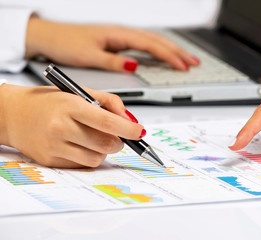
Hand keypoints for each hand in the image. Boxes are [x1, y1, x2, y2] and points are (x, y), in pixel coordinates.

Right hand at [0, 84, 143, 167]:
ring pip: (97, 158)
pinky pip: (82, 165)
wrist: (13, 113)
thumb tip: (129, 119)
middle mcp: (61, 127)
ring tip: (96, 139)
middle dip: (119, 142)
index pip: (109, 122)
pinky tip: (81, 145)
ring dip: (105, 151)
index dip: (129, 130)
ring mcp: (54, 146)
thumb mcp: (79, 92)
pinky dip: (89, 157)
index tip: (139, 132)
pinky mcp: (50, 160)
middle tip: (118, 136)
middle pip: (106, 144)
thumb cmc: (48, 101)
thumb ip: (109, 102)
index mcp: (71, 106)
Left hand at [25, 17, 199, 72]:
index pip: (150, 45)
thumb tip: (135, 66)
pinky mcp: (118, 42)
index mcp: (118, 35)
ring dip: (171, 50)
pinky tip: (164, 56)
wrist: (50, 37)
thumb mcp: (89, 56)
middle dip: (177, 52)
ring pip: (153, 42)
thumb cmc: (66, 43)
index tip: (183, 66)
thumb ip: (113, 62)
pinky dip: (158, 51)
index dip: (169, 56)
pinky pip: (144, 45)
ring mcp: (122, 37)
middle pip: (157, 41)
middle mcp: (122, 33)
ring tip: (187, 59)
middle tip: (194, 62)